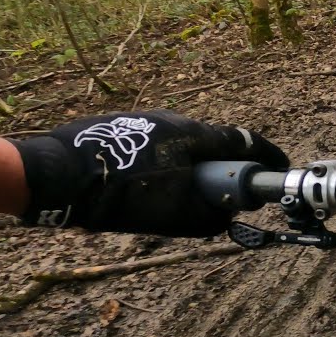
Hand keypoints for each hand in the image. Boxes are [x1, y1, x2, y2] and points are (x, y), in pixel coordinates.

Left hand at [14, 110, 287, 236]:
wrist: (55, 175)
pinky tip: (139, 191)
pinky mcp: (118, 130)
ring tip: (168, 201)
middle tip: (218, 199)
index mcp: (192, 134)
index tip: (279, 168)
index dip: (265, 157)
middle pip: (211, 146)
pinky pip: (153, 150)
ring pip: (179, 149)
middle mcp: (172, 120)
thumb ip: (208, 216)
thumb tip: (227, 215)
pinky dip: (159, 169)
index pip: (243, 141)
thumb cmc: (120, 194)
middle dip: (220, 172)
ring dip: (185, 172)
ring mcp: (142, 122)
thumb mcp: (173, 214)